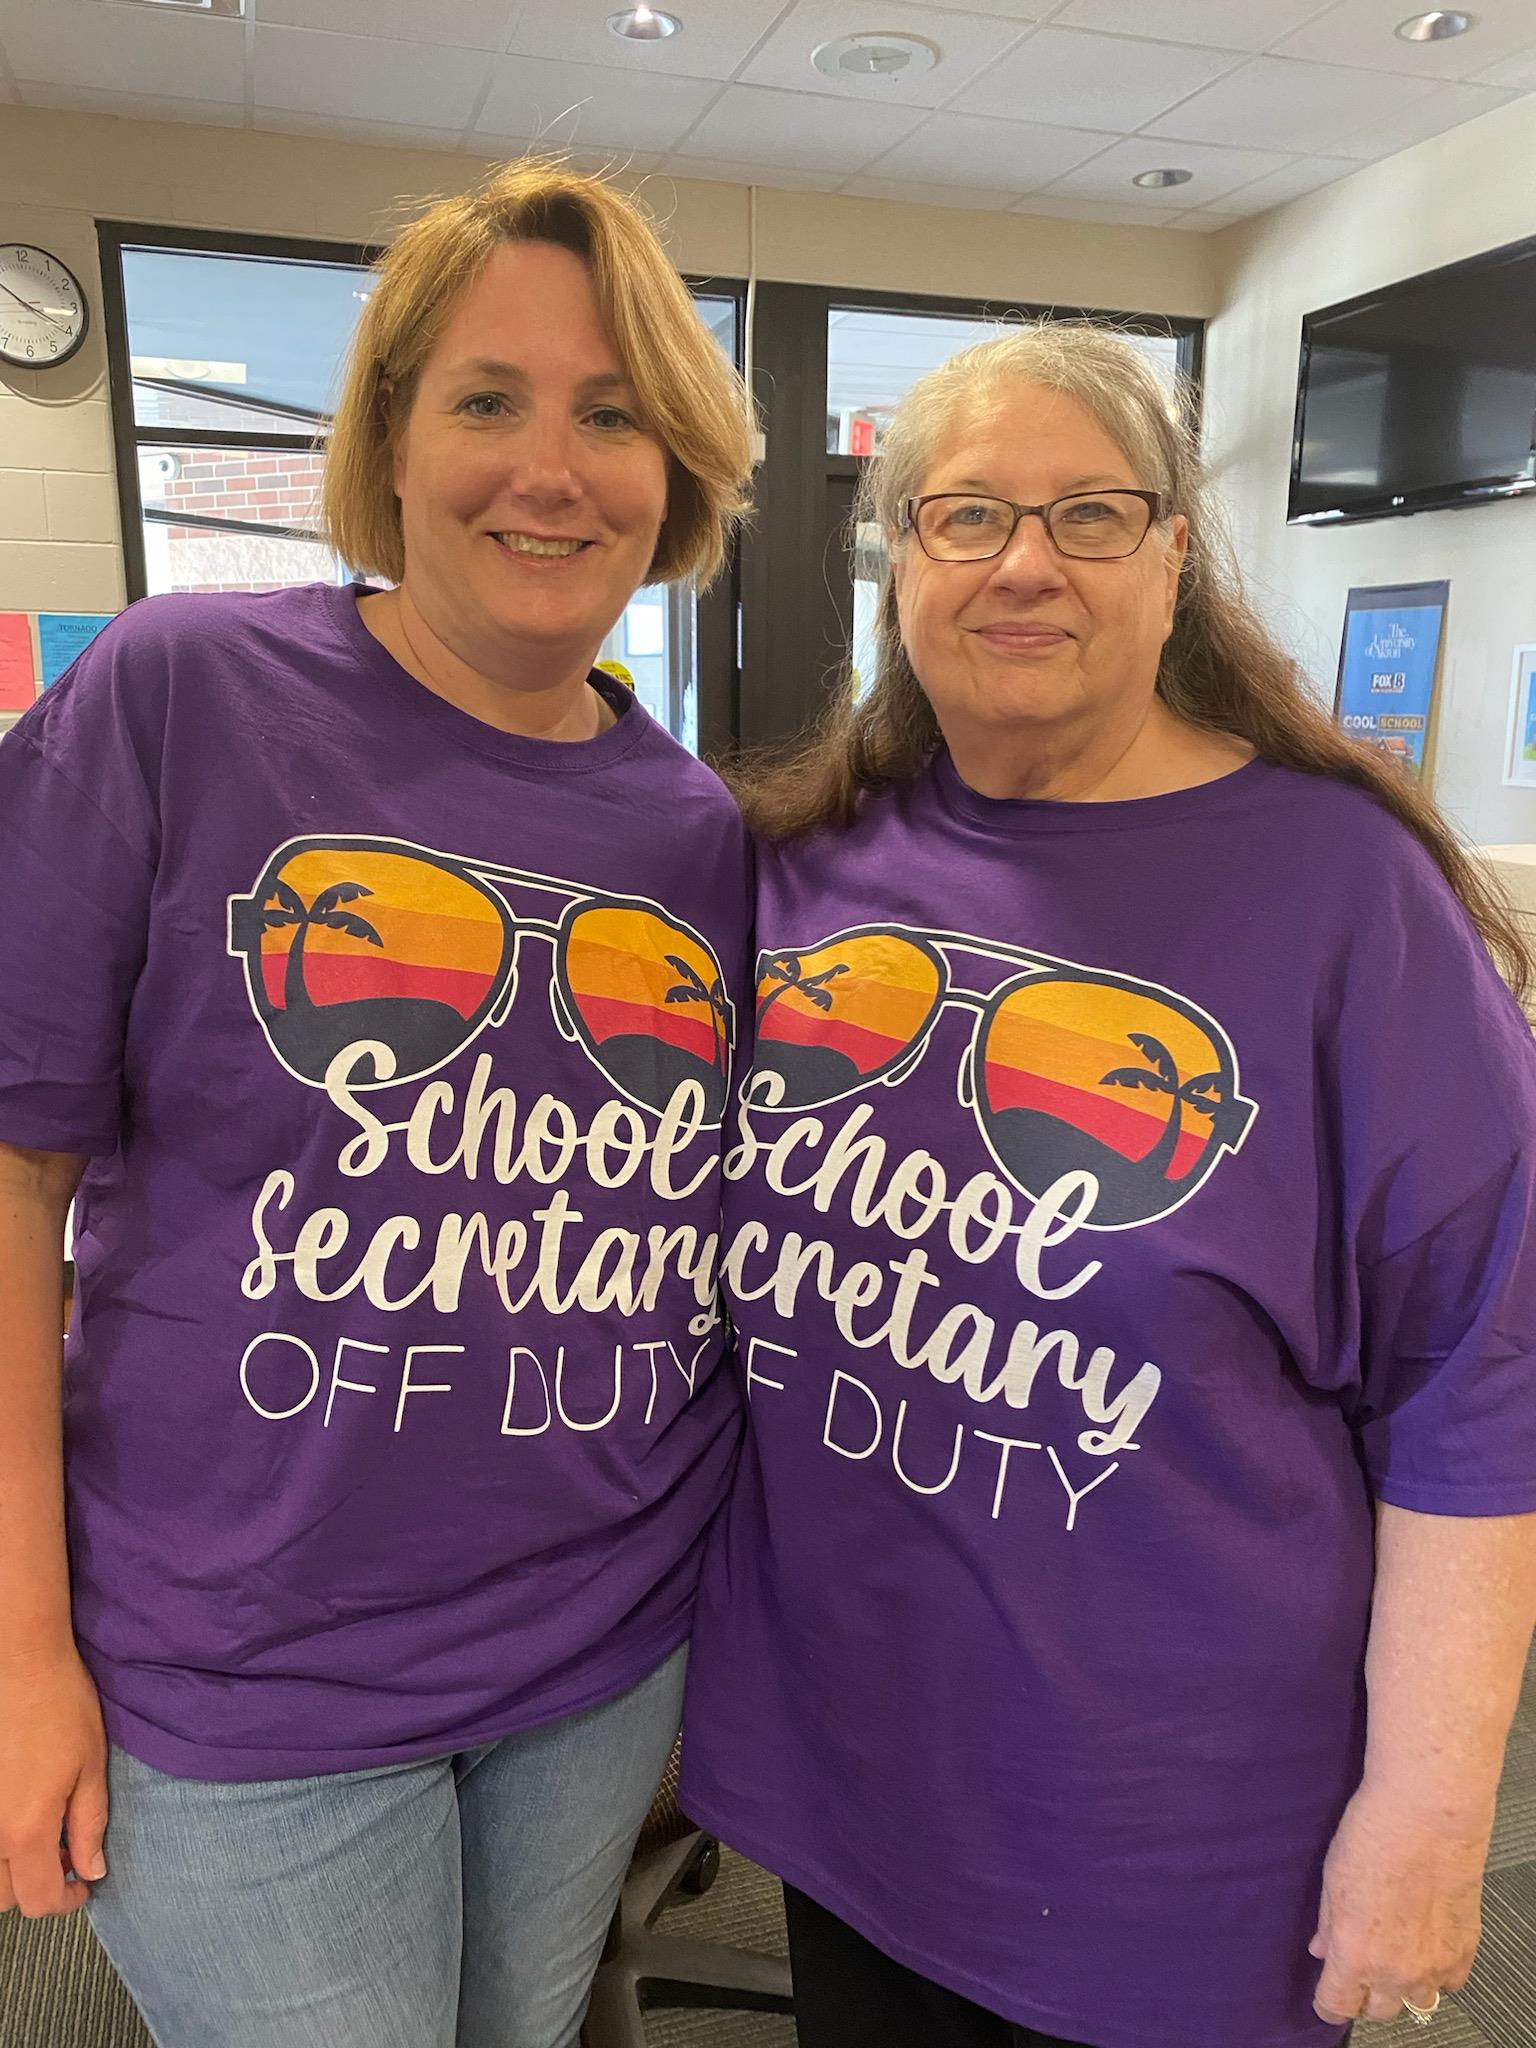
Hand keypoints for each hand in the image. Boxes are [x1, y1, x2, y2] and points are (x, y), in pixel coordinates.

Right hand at [0, 1647, 108, 1916]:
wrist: (18, 1663)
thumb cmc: (61, 1707)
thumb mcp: (90, 1766)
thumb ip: (88, 1825)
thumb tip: (90, 1870)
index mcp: (25, 1830)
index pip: (40, 1900)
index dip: (66, 1901)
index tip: (83, 1884)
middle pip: (5, 1897)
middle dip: (36, 1886)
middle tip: (63, 1854)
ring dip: (9, 1870)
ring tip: (37, 1834)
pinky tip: (14, 1814)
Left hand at [1310, 1780, 1485, 2023]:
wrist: (1428, 1814)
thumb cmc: (1372, 1836)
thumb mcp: (1333, 1878)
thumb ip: (1328, 1923)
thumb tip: (1322, 1948)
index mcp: (1355, 1955)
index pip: (1337, 2005)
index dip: (1328, 2002)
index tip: (1326, 1993)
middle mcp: (1396, 1971)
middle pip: (1378, 2011)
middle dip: (1365, 1994)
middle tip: (1360, 1966)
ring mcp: (1435, 1964)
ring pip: (1418, 2001)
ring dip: (1404, 1987)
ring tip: (1395, 1954)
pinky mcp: (1465, 1948)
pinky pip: (1450, 1982)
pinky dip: (1437, 1972)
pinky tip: (1426, 1944)